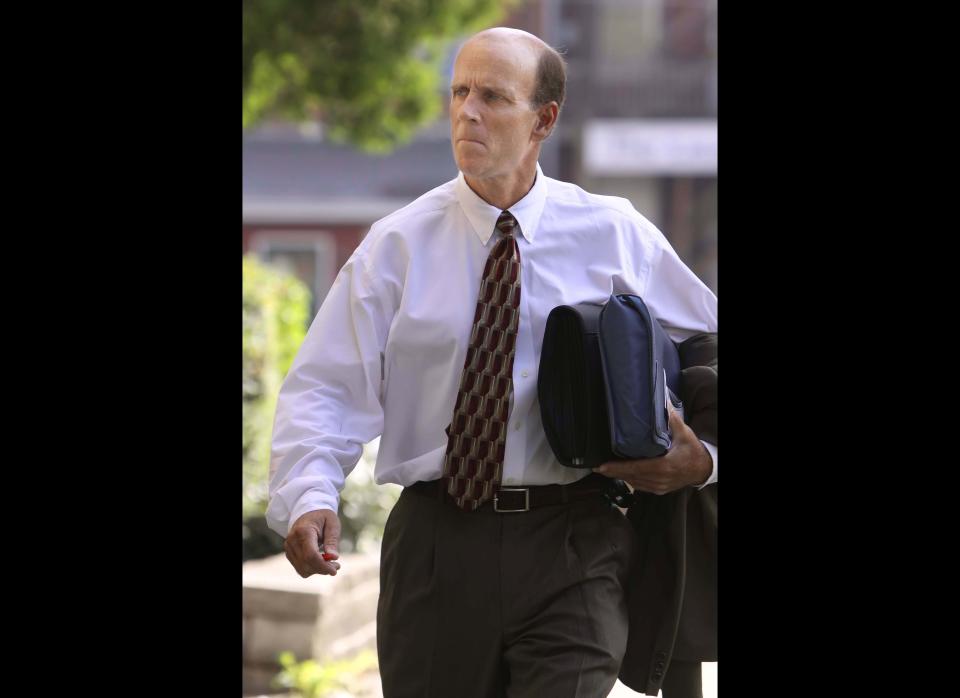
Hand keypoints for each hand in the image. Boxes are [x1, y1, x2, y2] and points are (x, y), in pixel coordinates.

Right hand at [284, 509, 341, 577]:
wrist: (307, 512)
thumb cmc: (323, 517)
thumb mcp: (332, 524)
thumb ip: (332, 540)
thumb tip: (333, 557)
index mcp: (304, 531)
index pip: (310, 555)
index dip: (323, 566)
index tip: (335, 570)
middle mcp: (292, 540)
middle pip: (306, 564)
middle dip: (323, 569)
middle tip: (337, 566)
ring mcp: (289, 548)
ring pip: (303, 569)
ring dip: (318, 571)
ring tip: (330, 564)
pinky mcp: (289, 553)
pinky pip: (300, 568)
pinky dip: (312, 569)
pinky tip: (321, 563)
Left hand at [592, 402, 711, 494]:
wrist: (703, 469)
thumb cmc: (692, 450)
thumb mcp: (683, 432)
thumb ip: (671, 417)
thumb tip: (662, 399)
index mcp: (664, 466)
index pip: (636, 468)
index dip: (617, 468)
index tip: (602, 466)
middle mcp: (660, 479)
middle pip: (631, 477)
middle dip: (613, 472)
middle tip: (596, 467)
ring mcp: (659, 487)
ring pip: (635, 483)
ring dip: (620, 477)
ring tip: (605, 470)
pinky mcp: (660, 490)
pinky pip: (641, 487)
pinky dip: (630, 480)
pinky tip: (621, 475)